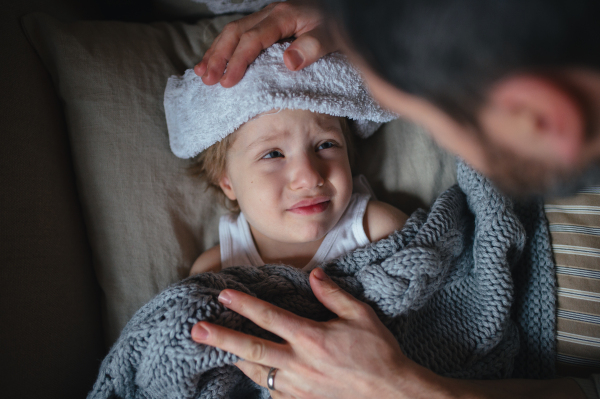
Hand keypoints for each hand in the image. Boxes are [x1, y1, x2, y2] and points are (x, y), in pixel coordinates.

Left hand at [191, 268, 441, 398]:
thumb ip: (334, 294)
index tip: (223, 296)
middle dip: (221, 339)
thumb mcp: (362, 316)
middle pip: (251, 350)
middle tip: (197, 330)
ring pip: (256, 373)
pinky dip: (261, 380)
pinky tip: (254, 372)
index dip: (244, 305)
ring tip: (216, 350)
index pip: (270, 317)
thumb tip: (313, 274)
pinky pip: (272, 392)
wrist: (393, 395)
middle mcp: (299, 364)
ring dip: (235, 360)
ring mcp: (297, 388)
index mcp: (312, 338)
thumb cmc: (379, 353)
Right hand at [194, 1, 337, 87]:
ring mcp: (266, 17)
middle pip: (235, 33)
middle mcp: (270, 13)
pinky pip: (239, 33)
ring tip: (202, 73)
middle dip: (218, 56)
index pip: (253, 39)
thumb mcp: (332, 36)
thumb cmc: (337, 25)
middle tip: (208, 80)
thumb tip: (289, 62)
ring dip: (215, 52)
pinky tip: (213, 60)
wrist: (343, 10)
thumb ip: (313, 47)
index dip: (238, 60)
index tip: (228, 82)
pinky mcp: (266, 24)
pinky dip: (223, 48)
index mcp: (283, 15)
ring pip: (232, 31)